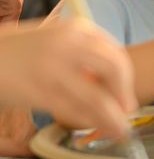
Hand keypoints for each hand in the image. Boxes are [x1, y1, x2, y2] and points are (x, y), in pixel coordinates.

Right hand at [0, 18, 136, 136]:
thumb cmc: (21, 51)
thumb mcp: (56, 39)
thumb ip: (82, 54)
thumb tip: (112, 84)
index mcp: (76, 29)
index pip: (115, 54)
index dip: (126, 79)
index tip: (126, 95)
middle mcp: (68, 45)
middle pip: (114, 70)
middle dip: (124, 94)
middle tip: (127, 111)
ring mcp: (53, 68)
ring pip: (96, 97)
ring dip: (113, 117)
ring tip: (120, 130)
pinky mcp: (39, 92)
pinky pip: (74, 111)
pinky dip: (89, 122)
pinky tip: (94, 127)